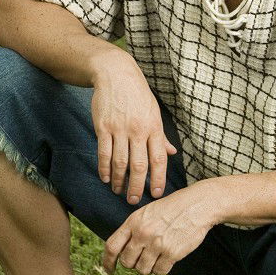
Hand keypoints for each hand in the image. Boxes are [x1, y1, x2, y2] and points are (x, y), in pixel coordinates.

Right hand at [91, 60, 176, 203]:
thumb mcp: (154, 111)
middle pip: (138, 165)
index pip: (158, 158)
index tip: (156, 194)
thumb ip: (161, 135)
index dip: (157, 178)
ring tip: (118, 191)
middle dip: (136, 187)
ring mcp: (119, 129)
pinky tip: (106, 178)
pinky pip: (104, 153)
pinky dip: (104, 168)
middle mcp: (138, 130)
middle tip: (133, 200)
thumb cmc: (137, 93)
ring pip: (120, 162)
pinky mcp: (103, 127)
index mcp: (154, 127)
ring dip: (119, 181)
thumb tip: (172, 153)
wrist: (115, 73)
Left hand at [102, 182, 217, 274]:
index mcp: (134, 221)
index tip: (109, 270)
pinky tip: (167, 257)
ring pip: (142, 270)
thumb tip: (122, 251)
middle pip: (127, 262)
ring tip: (157, 255)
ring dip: (148, 267)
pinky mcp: (172, 253)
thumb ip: (134, 229)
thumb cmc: (173, 208)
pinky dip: (162, 268)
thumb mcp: (148, 212)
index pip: (112, 246)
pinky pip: (159, 271)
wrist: (198, 204)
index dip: (107, 261)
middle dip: (133, 263)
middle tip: (143, 257)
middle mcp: (143, 233)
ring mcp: (157, 244)